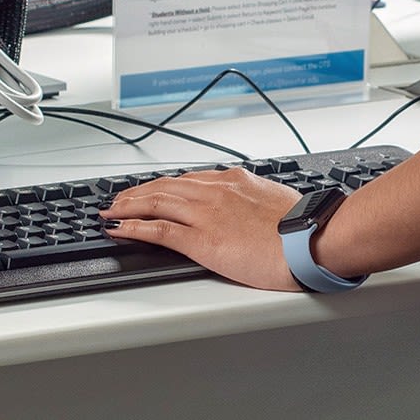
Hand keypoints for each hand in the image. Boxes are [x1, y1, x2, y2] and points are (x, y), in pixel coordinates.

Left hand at [101, 169, 303, 291]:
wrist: (309, 239)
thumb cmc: (300, 225)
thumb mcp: (274, 199)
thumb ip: (253, 198)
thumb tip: (250, 205)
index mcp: (233, 180)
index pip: (187, 179)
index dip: (163, 185)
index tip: (150, 189)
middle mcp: (215, 191)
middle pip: (165, 186)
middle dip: (138, 192)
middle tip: (119, 199)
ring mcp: (206, 214)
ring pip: (156, 202)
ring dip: (129, 206)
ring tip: (111, 211)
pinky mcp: (202, 239)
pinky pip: (160, 230)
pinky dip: (135, 227)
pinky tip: (120, 229)